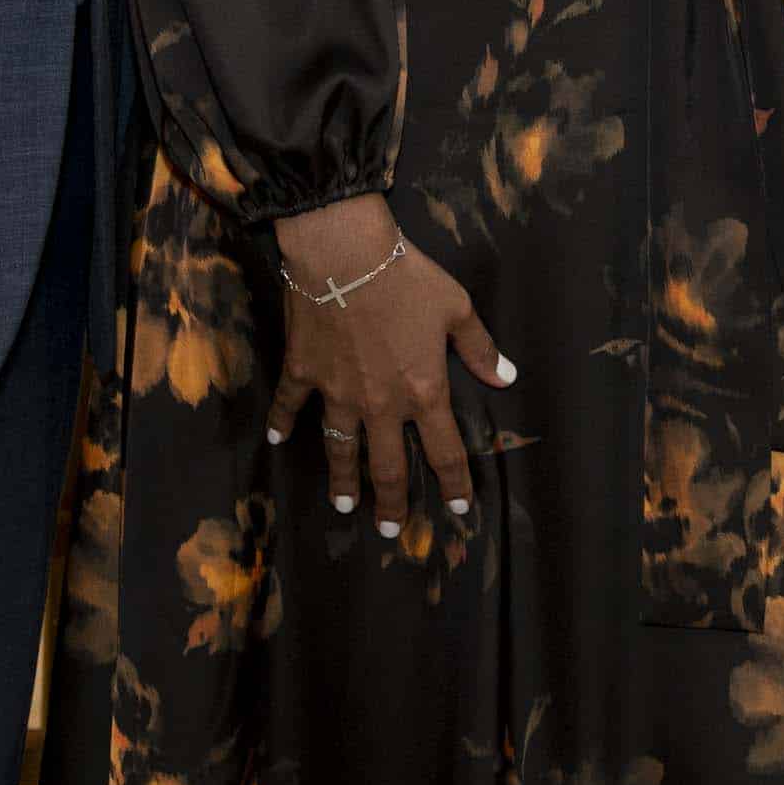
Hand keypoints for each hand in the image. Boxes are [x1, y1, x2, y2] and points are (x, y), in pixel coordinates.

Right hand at [268, 196, 512, 539]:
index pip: (444, 449)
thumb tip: (507, 378)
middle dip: (391, 502)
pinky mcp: (303, 373)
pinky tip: (277, 440)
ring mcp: (336, 393)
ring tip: (345, 506)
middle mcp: (380, 403)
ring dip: (342, 481)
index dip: (455, 482)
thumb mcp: (457, 308)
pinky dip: (282, 423)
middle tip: (390, 530)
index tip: (461, 507)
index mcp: (423, 390)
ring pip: (339, 450)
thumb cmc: (407, 277)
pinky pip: (289, 405)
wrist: (345, 254)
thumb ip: (480, 348)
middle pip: (386, 466)